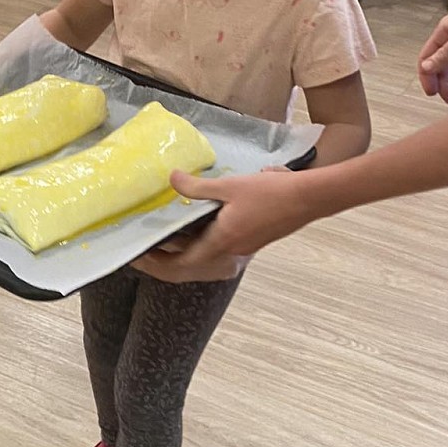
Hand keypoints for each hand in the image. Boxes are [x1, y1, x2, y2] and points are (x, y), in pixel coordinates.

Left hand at [133, 167, 314, 280]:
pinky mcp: (250, 244)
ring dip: (182, 255)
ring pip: (203, 261)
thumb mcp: (230, 185)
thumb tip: (172, 178)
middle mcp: (230, 252)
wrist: (310, 198)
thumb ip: (198, 186)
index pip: (180, 263)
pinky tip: (193, 230)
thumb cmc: (272, 192)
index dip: (156, 262)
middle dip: (164, 262)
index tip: (137, 256)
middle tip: (143, 251)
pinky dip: (199, 247)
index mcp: (221, 242)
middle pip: (188, 267)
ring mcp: (241, 250)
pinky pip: (216, 252)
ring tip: (162, 241)